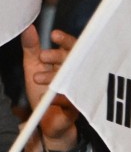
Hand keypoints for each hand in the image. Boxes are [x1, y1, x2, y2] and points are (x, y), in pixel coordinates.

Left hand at [22, 25, 79, 149]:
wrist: (45, 123)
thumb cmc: (42, 93)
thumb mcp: (33, 67)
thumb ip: (31, 48)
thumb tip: (28, 29)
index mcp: (68, 63)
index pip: (73, 47)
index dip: (66, 40)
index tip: (54, 35)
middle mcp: (77, 74)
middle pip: (77, 60)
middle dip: (59, 56)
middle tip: (43, 56)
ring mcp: (80, 90)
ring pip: (75, 78)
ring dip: (56, 76)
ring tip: (37, 78)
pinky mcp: (79, 107)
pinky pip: (73, 100)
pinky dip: (59, 98)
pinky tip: (47, 97)